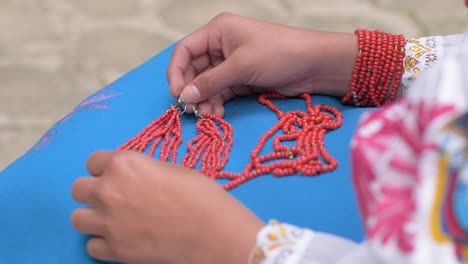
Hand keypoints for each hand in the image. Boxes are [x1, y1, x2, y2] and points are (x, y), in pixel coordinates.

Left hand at [71, 151, 262, 263]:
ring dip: (93, 218)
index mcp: (123, 164)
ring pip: (77, 218)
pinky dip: (103, 243)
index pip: (93, 161)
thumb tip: (133, 178)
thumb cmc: (198, 193)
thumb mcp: (169, 169)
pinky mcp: (113, 250)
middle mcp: (107, 190)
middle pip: (78, 189)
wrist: (211, 230)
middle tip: (113, 198)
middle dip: (93, 192)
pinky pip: (91, 245)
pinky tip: (121, 239)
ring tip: (113, 221)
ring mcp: (107, 222)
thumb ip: (141, 171)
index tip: (117, 177)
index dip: (105, 169)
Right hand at [167, 12, 357, 115]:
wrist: (314, 65)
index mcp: (218, 31)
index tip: (176, 94)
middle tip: (192, 110)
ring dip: (203, 100)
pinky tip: (217, 114)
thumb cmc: (279, 53)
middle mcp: (221, 46)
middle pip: (193, 70)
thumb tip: (184, 97)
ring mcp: (230, 64)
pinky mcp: (241, 79)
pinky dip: (216, 103)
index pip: (185, 50)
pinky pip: (220, 92)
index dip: (176, 72)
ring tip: (207, 115)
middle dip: (191, 90)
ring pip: (206, 84)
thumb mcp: (241, 66)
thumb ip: (210, 82)